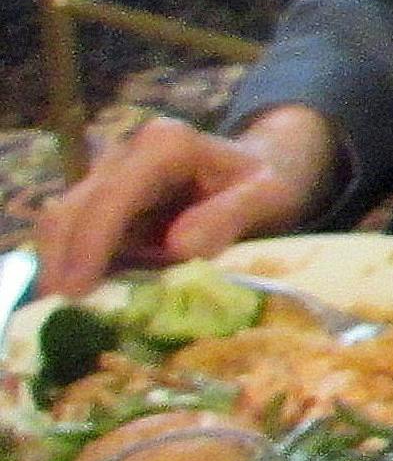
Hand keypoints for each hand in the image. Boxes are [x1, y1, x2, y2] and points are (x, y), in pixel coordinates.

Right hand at [34, 107, 338, 298]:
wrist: (265, 166)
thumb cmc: (268, 181)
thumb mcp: (267, 196)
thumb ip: (228, 216)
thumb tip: (179, 248)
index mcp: (165, 145)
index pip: (113, 195)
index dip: (91, 243)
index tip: (77, 289)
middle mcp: (126, 155)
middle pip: (73, 208)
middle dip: (61, 261)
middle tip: (58, 314)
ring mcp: (110, 177)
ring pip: (65, 222)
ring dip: (60, 267)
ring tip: (62, 315)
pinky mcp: (106, 203)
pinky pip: (78, 236)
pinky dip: (75, 268)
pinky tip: (79, 303)